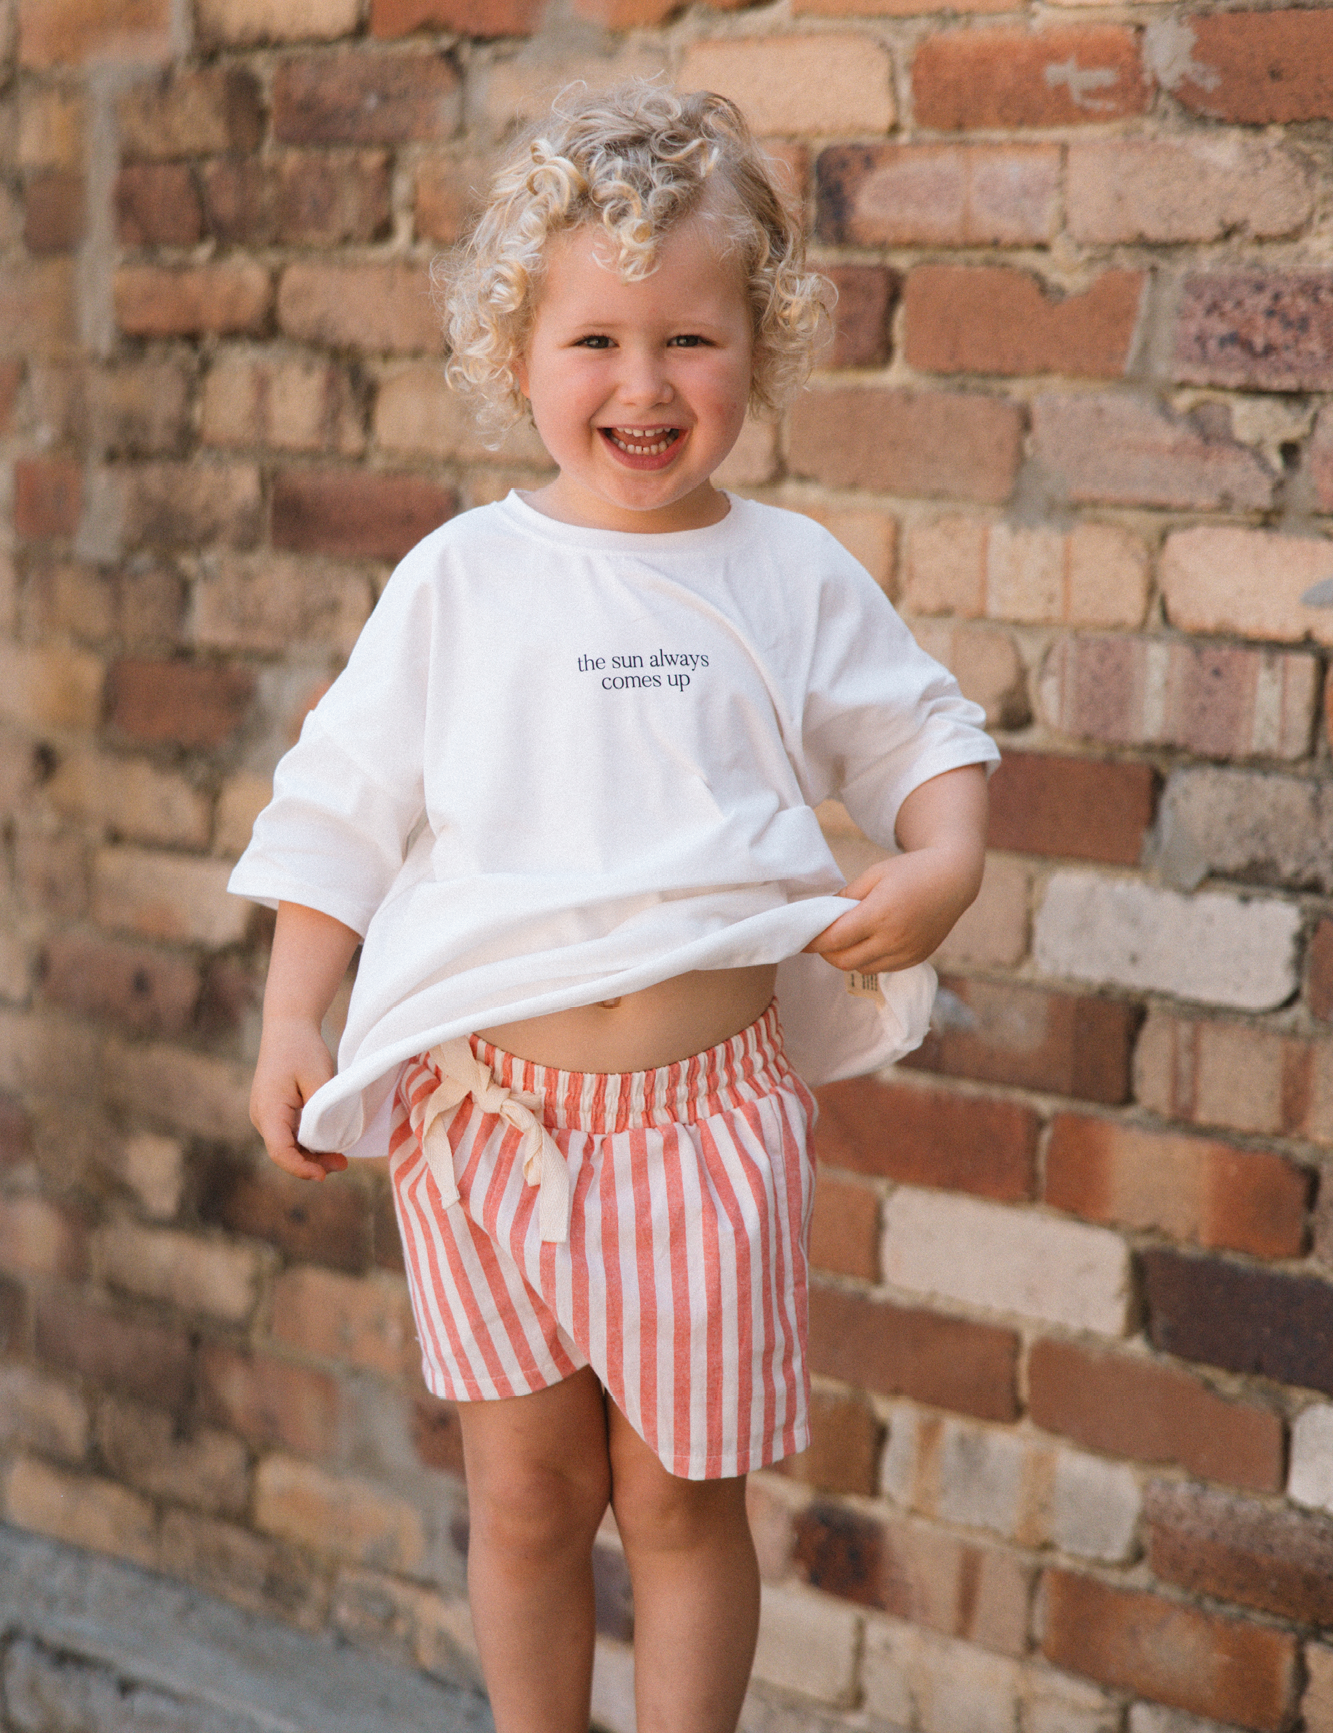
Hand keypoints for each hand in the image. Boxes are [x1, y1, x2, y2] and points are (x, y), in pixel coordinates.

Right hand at [250, 1015, 348, 1180]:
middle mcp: (261, 1116)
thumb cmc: (303, 1049)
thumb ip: (322, 1113)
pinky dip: (307, 1141)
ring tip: (340, 1156)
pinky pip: (288, 1133)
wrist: (288, 1026)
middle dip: (311, 1162)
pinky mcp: (273, 1111)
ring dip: (311, 1153)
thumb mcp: (318, 1080)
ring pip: (286, 1145)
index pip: (280, 1151)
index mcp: (268, 1110)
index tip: (323, 1174)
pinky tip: (328, 1141)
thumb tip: (328, 1143)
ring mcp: (265, 1114)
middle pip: (284, 1152)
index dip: (301, 1168)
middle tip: (343, 1163)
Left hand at [805, 764, 987, 974]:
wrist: (953, 879)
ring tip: (845, 939)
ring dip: (847, 958)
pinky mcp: (916, 959)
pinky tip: (868, 943)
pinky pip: (882, 968)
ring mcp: (907, 952)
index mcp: (879, 914)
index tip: (801, 940)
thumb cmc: (910, 871)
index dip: (813, 942)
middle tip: (821, 939)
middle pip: (844, 961)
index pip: (834, 939)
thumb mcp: (873, 875)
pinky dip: (869, 960)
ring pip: (862, 968)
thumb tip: (822, 916)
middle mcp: (893, 939)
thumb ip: (845, 897)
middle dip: (827, 953)